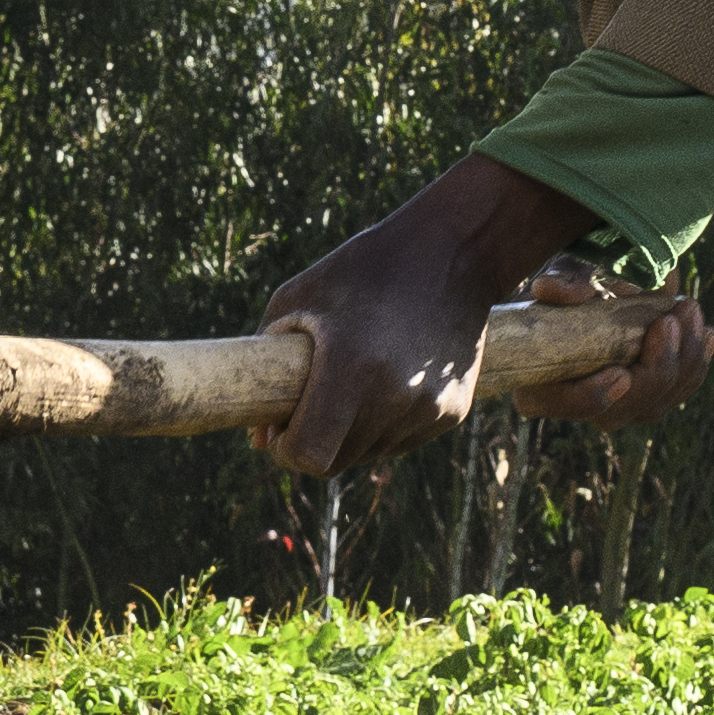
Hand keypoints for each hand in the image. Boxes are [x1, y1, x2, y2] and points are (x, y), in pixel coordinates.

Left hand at [258, 155, 599, 479]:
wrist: (451, 253)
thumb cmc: (362, 270)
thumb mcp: (299, 300)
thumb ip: (266, 369)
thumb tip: (260, 442)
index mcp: (352, 367)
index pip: (312, 455)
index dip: (289, 450)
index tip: (284, 430)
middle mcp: (396, 397)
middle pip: (338, 461)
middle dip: (316, 441)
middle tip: (311, 403)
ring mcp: (429, 408)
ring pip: (370, 454)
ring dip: (352, 432)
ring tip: (355, 378)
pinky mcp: (453, 412)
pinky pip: (402, 440)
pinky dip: (386, 423)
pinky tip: (389, 376)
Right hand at [497, 256, 713, 431]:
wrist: (596, 290)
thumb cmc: (567, 285)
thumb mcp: (560, 276)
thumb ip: (561, 283)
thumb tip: (569, 293)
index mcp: (540, 384)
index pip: (564, 403)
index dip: (592, 395)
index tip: (621, 373)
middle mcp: (580, 404)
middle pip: (623, 408)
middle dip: (655, 368)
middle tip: (669, 321)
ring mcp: (619, 405)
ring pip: (657, 402)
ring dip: (682, 360)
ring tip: (689, 311)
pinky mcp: (649, 397)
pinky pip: (677, 391)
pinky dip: (696, 364)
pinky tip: (707, 334)